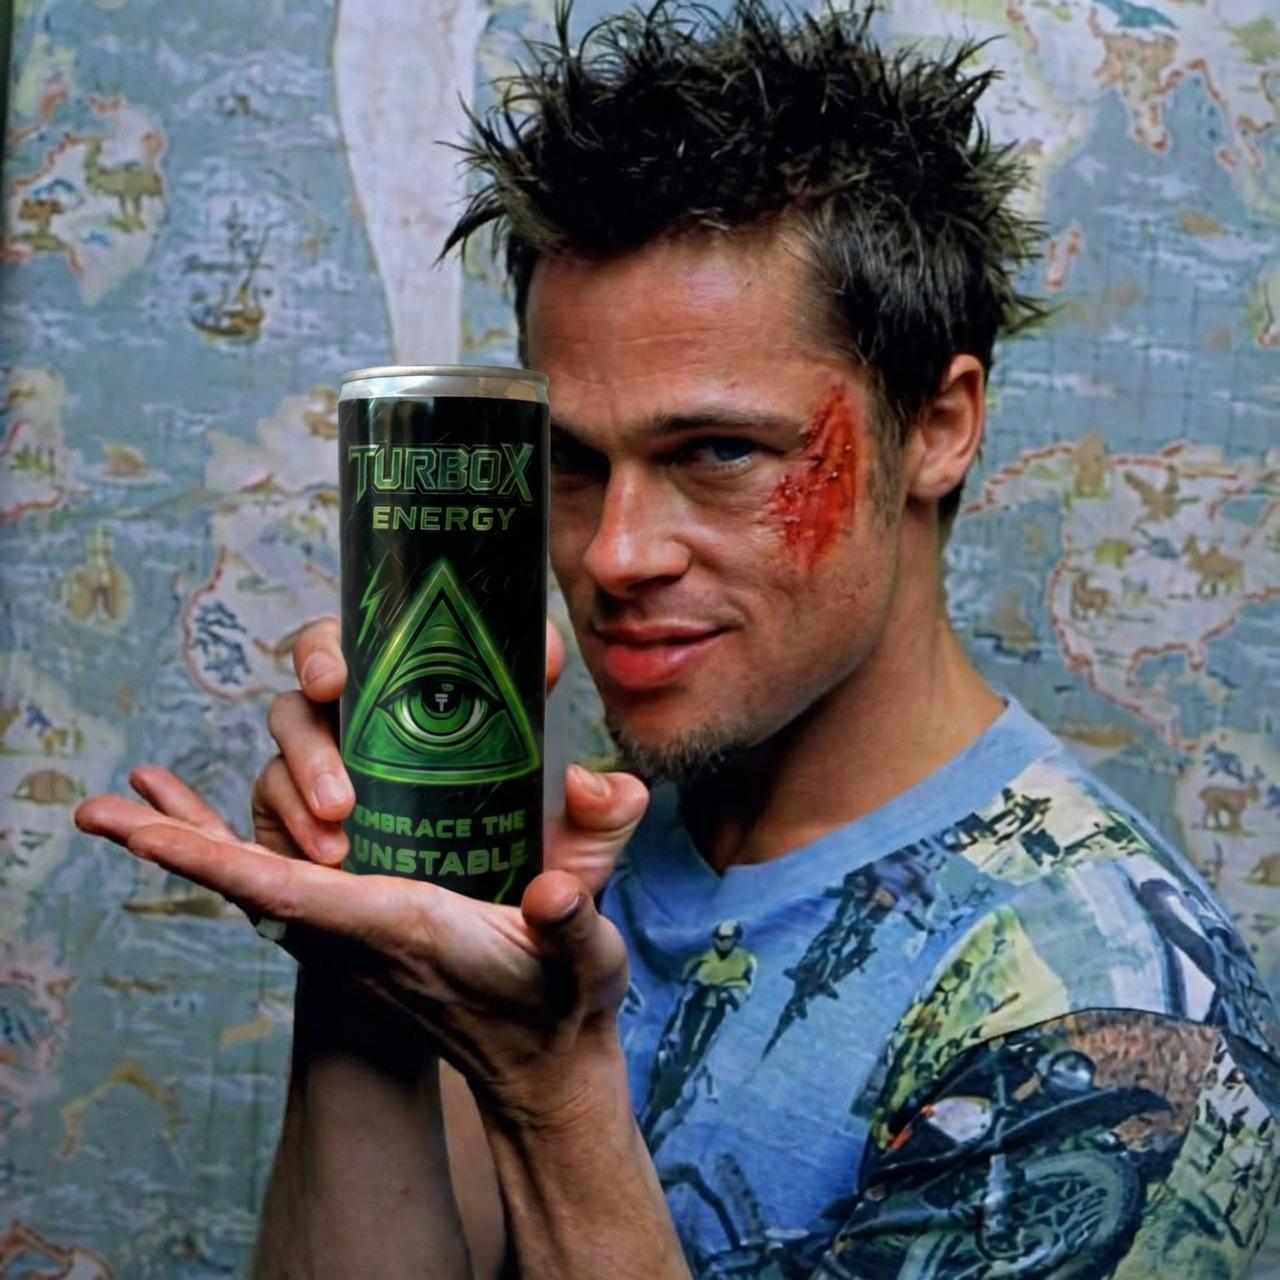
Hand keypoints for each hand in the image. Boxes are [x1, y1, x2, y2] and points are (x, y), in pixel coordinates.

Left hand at [74, 615, 649, 1124]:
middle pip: (247, 884)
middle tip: (97, 810)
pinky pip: (281, 891)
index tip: (147, 834)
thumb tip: (558, 880)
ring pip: (256, 884)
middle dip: (174, 844)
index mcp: (401, 927)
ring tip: (136, 797)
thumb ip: (574, 917)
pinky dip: (236, 858)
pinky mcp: (364, 936)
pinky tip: (213, 833)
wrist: (543, 1069)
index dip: (216, 858)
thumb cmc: (564, 1004)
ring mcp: (355, 940)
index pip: (289, 889)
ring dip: (194, 842)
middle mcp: (359, 935)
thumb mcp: (584, 959)